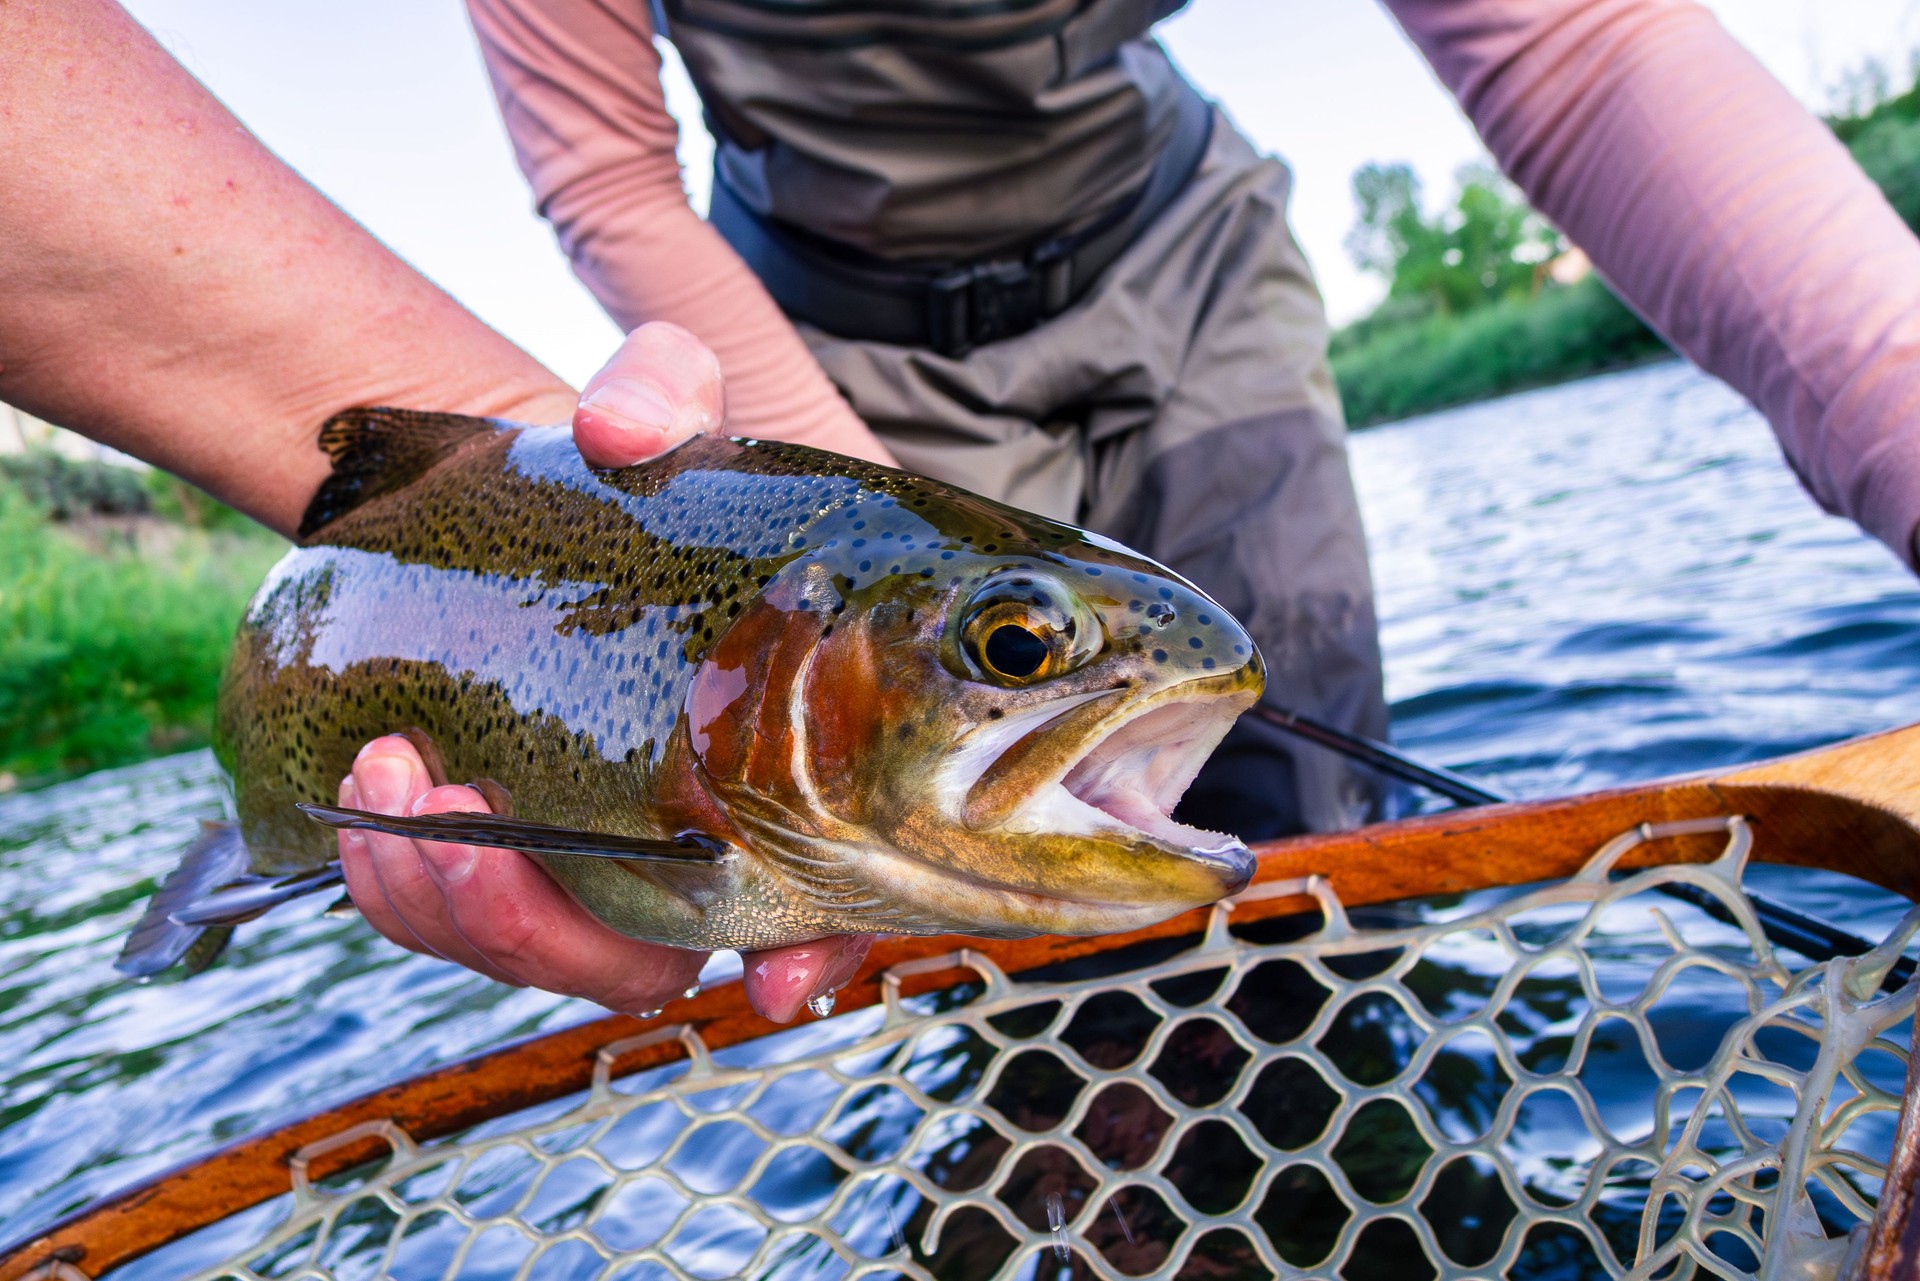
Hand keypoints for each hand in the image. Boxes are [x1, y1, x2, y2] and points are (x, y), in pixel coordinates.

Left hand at [335, 322, 874, 1021]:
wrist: (543, 481)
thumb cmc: (650, 456)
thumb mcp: (677, 394)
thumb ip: (666, 390)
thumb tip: (618, 433)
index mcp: (797, 751)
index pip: (845, 884)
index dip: (824, 946)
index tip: (771, 976)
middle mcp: (708, 830)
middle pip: (657, 956)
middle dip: (546, 929)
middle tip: (462, 820)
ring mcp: (607, 850)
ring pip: (548, 953)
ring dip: (452, 908)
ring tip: (383, 781)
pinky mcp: (518, 845)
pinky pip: (462, 920)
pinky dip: (404, 889)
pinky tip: (367, 801)